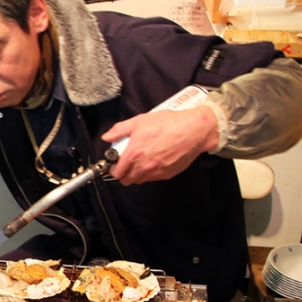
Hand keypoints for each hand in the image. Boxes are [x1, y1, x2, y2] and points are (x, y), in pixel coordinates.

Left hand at [101, 106, 218, 185]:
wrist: (194, 129)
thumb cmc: (169, 123)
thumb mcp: (140, 121)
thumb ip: (119, 130)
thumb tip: (107, 137)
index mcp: (135, 153)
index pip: (117, 173)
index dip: (113, 169)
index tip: (115, 164)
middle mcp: (145, 166)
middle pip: (127, 180)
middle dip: (124, 173)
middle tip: (127, 163)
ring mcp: (157, 172)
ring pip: (140, 181)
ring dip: (137, 174)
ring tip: (141, 160)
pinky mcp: (167, 174)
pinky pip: (153, 178)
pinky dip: (150, 173)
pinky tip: (154, 160)